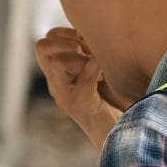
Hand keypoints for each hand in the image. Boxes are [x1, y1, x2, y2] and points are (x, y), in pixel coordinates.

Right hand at [35, 27, 127, 148]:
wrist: (124, 135)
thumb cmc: (118, 102)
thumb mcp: (102, 74)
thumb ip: (94, 55)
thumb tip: (95, 30)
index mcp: (59, 76)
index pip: (44, 42)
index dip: (64, 34)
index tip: (85, 40)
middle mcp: (56, 85)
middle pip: (42, 47)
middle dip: (67, 40)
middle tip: (87, 50)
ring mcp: (65, 96)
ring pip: (57, 61)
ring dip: (80, 57)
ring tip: (97, 65)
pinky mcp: (80, 105)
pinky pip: (82, 78)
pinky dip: (94, 69)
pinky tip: (105, 73)